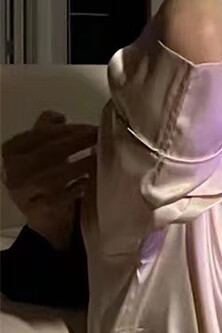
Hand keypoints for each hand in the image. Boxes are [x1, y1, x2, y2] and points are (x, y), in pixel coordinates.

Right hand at [1, 112, 96, 250]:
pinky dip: (76, 188)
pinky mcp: (37, 209)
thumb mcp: (41, 150)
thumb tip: (61, 116)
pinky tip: (89, 181)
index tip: (91, 127)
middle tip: (99, 138)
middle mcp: (12, 169)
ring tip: (98, 158)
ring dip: (79, 165)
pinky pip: (60, 196)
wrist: (44, 216)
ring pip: (54, 174)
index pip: (42, 133)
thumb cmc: (45, 176)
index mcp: (11, 150)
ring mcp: (22, 191)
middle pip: (49, 152)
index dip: (69, 129)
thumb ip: (47, 129)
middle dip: (77, 143)